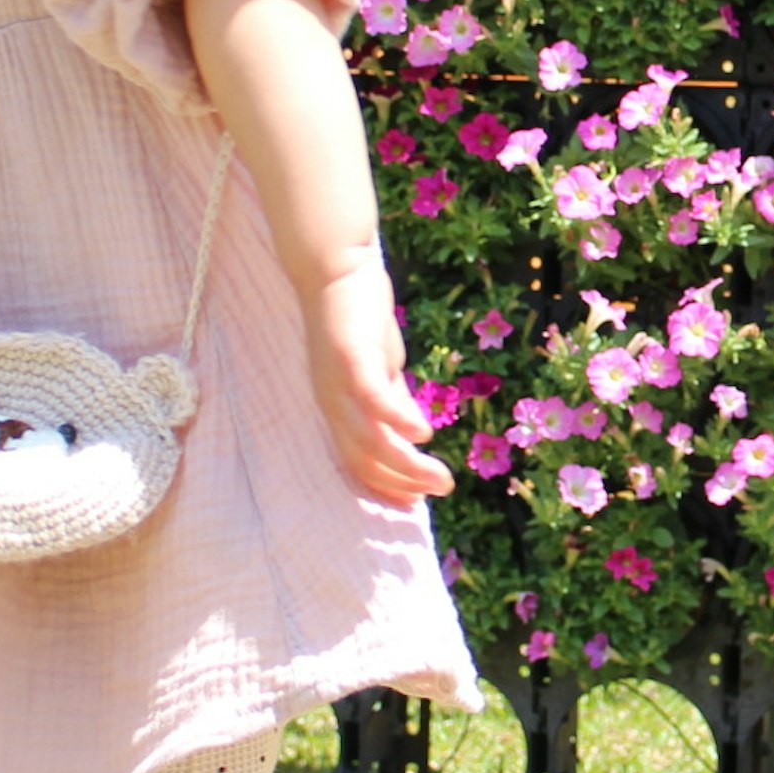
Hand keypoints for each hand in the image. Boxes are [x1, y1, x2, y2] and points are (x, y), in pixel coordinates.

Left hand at [302, 262, 451, 507]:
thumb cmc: (358, 317)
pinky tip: (424, 435)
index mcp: (338, 407)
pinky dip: (398, 420)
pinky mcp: (350, 358)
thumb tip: (414, 433)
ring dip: (407, 465)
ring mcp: (338, 383)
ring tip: (441, 478)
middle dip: (403, 483)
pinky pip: (372, 399)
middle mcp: (332, 403)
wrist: (335, 268)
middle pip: (364, 459)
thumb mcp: (380, 367)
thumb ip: (393, 398)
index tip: (416, 504)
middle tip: (439, 492)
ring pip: (370, 440)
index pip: (358, 461)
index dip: (386, 486)